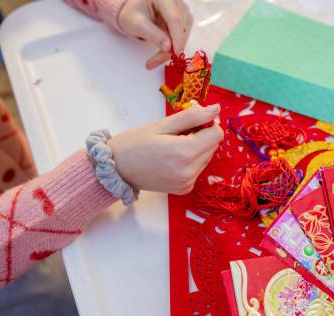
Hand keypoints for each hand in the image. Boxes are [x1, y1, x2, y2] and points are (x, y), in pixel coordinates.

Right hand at [107, 104, 221, 194]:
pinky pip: (198, 169)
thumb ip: (192, 116)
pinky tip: (172, 159)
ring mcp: (187, 182)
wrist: (116, 169)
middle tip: (177, 134)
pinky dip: (190, 161)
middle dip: (201, 136)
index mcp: (185, 152)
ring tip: (172, 147)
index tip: (190, 122)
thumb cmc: (135, 143)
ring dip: (196, 149)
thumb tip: (216, 109)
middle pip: (213, 146)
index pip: (217, 134)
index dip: (207, 124)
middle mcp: (189, 171)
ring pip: (207, 157)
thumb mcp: (163, 124)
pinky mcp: (185, 189)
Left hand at [118, 0, 192, 68]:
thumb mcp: (137, 24)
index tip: (175, 55)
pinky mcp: (183, 20)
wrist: (132, 12)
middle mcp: (176, 1)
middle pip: (181, 28)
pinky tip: (163, 52)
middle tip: (155, 62)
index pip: (174, 19)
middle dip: (172, 47)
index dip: (176, 38)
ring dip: (173, 49)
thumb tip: (168, 48)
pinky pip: (182, 36)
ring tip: (156, 59)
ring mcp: (181, 10)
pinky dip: (174, 47)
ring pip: (184, 34)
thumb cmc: (131, 14)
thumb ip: (153, 35)